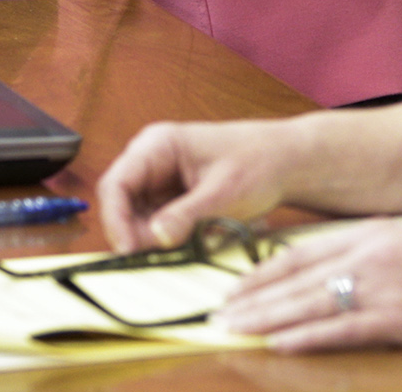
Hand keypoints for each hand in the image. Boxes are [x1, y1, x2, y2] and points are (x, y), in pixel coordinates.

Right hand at [99, 119, 303, 250]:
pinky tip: (195, 240)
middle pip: (122, 204)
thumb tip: (153, 237)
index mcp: (158, 145)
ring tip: (189, 244)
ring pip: (138, 219)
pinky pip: (157, 224)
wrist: (285, 161)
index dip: (116, 220)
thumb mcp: (224, 193)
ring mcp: (160, 179)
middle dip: (137, 234)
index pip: (116, 184)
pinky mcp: (172, 198)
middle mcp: (152, 160)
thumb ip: (187, 215)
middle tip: (161, 257)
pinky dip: (170, 239)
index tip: (128, 251)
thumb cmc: (258, 163)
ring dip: (155, 240)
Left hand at [216, 220, 401, 350]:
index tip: (231, 287)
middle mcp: (371, 254)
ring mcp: (385, 287)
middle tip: (216, 314)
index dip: (261, 271)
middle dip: (252, 297)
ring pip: (310, 303)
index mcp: (372, 232)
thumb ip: (369, 254)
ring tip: (233, 329)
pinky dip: (307, 337)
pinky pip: (343, 329)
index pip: (302, 251)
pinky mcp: (401, 319)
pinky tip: (280, 344)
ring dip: (267, 317)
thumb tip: (328, 271)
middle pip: (297, 277)